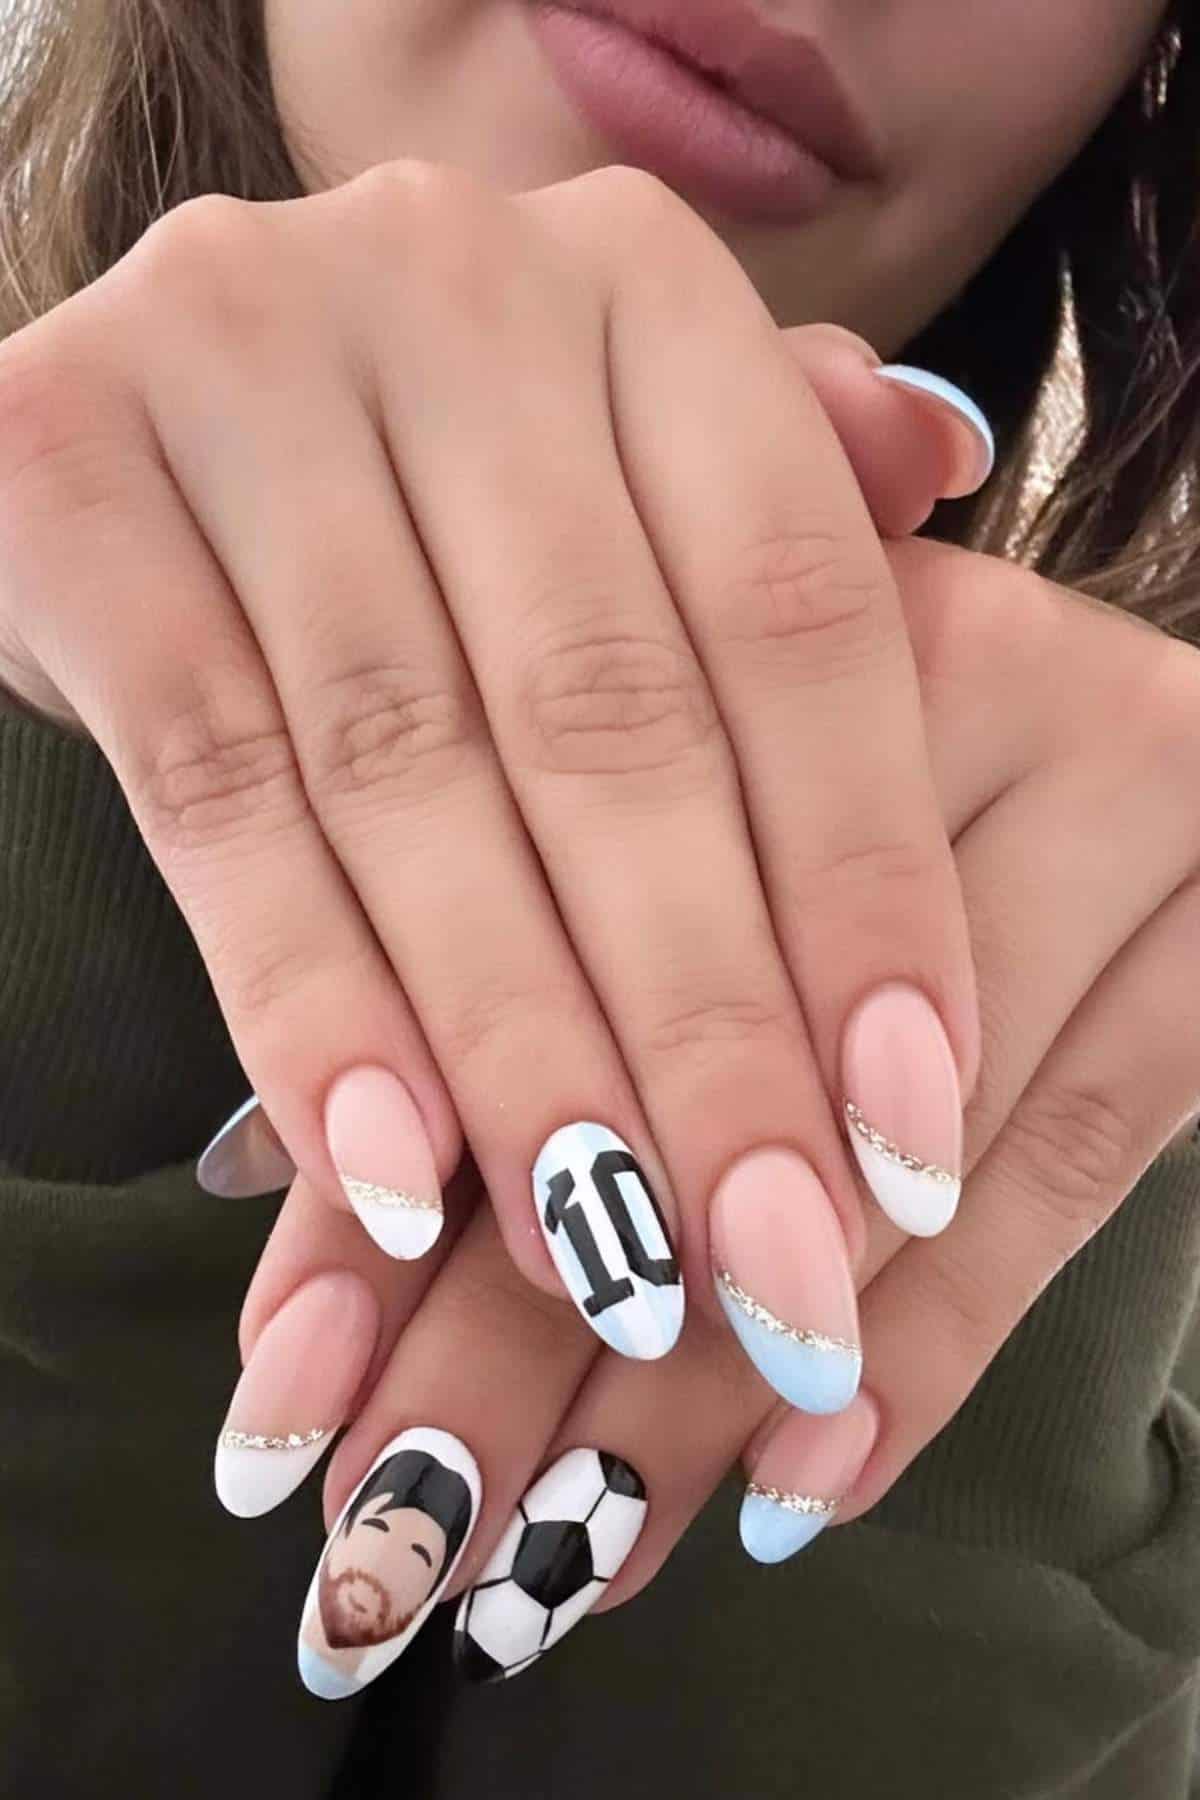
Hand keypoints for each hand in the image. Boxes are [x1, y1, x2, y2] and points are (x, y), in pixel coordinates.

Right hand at [0, 161, 990, 1408]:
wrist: (120, 422)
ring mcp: (240, 348)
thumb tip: (939, 479)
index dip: (863, 887)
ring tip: (609, 1259)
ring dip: (519, 1046)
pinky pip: (210, 780)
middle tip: (774, 1259)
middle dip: (703, 1023)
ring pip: (413, 774)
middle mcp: (452, 276)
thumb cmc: (415, 486)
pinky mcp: (51, 459)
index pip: (799, 617)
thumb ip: (759, 498)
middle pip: (610, 719)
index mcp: (636, 280)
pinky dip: (308, 990)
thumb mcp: (603, 478)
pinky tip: (392, 1166)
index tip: (908, 1132)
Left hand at [225, 529, 1198, 1692]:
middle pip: (676, 1066)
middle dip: (520, 1333)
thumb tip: (257, 1173)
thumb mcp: (670, 816)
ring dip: (706, 1385)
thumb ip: (492, 968)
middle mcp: (934, 658)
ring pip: (866, 1151)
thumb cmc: (867, 766)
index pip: (516, 942)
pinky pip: (1071, 1162)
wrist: (1147, 739)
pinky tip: (809, 1474)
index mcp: (733, 608)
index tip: (287, 1392)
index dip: (388, 1187)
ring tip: (566, 1549)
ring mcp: (1111, 775)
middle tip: (400, 1533)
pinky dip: (934, 1343)